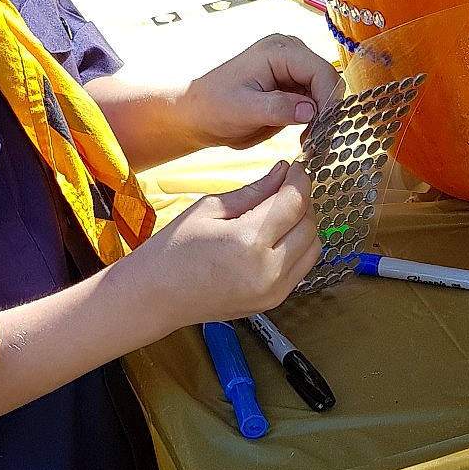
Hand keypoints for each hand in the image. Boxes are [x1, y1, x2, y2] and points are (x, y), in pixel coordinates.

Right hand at [129, 160, 319, 326]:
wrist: (155, 296)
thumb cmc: (173, 252)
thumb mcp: (210, 209)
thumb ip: (254, 191)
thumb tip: (282, 172)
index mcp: (248, 241)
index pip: (294, 202)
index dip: (299, 180)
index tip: (294, 168)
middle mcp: (267, 270)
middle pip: (309, 224)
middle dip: (302, 200)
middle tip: (284, 187)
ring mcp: (272, 291)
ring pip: (313, 248)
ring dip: (303, 226)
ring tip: (280, 213)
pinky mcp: (272, 301)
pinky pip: (302, 268)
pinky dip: (297, 248)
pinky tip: (276, 237)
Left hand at [182, 35, 339, 149]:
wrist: (199, 114)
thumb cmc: (213, 107)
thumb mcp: (243, 110)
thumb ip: (277, 108)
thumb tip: (311, 110)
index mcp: (278, 51)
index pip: (320, 71)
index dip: (328, 100)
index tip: (322, 129)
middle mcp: (289, 53)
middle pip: (328, 80)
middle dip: (327, 110)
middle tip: (316, 139)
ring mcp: (292, 68)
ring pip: (325, 91)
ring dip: (322, 116)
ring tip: (308, 139)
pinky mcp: (293, 85)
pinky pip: (316, 100)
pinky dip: (315, 119)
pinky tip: (304, 134)